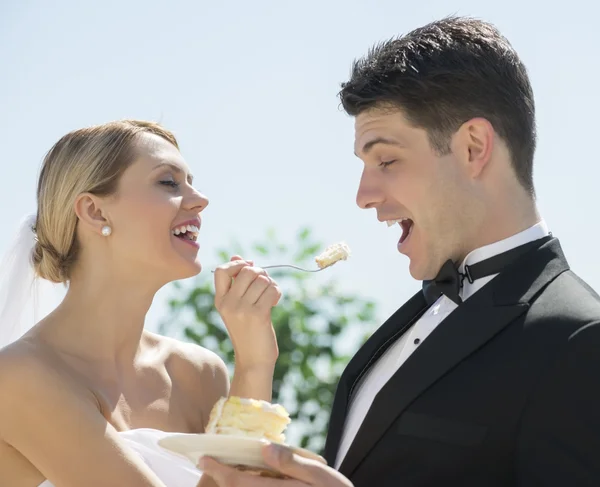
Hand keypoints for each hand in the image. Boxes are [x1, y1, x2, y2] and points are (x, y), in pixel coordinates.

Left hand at [198, 443, 352, 486]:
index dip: (218, 471)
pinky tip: (247, 479)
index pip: (239, 482)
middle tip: (206, 464)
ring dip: (231, 485)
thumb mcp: (321, 476)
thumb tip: (265, 448)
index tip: (203, 459)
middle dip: (219, 480)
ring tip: (222, 472)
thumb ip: (292, 462)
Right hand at [214, 256, 281, 368]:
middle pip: (247, 271)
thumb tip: (236, 256)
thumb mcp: (237, 307)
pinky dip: (277, 292)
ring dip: (271, 284)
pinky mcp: (258, 314)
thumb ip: (236, 283)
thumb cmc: (248, 331)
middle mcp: (228, 304)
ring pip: (262, 279)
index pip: (222, 270)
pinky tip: (274, 303)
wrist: (254, 360)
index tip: (249, 268)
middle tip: (266, 284)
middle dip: (261, 273)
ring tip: (270, 296)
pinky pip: (272, 290)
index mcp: (220, 301)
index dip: (237, 264)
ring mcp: (242, 309)